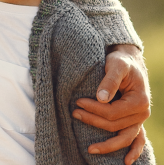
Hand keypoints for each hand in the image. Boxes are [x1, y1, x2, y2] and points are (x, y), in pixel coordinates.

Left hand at [73, 45, 150, 163]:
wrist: (129, 61)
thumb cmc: (121, 61)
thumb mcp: (116, 65)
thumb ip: (109, 80)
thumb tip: (100, 98)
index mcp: (139, 101)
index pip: (112, 112)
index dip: (94, 109)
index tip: (77, 101)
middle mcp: (142, 113)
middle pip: (115, 125)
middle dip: (93, 121)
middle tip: (74, 113)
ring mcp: (139, 119)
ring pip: (124, 138)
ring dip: (108, 145)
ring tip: (90, 149)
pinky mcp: (135, 120)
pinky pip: (137, 140)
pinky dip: (133, 151)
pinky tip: (126, 162)